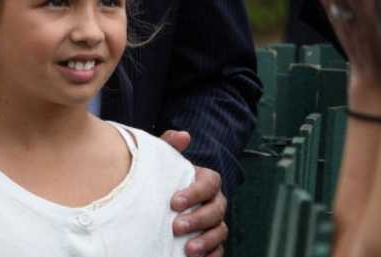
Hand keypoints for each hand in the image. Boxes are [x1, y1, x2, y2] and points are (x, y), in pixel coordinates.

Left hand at [161, 130, 226, 256]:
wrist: (160, 202)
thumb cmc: (164, 179)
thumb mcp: (163, 161)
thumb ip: (169, 145)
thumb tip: (183, 136)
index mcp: (206, 181)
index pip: (210, 183)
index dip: (195, 192)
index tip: (174, 202)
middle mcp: (215, 201)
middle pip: (216, 210)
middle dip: (198, 219)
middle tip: (176, 226)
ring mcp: (215, 223)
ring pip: (220, 231)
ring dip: (206, 241)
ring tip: (188, 249)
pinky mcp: (212, 242)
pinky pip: (219, 250)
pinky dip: (212, 255)